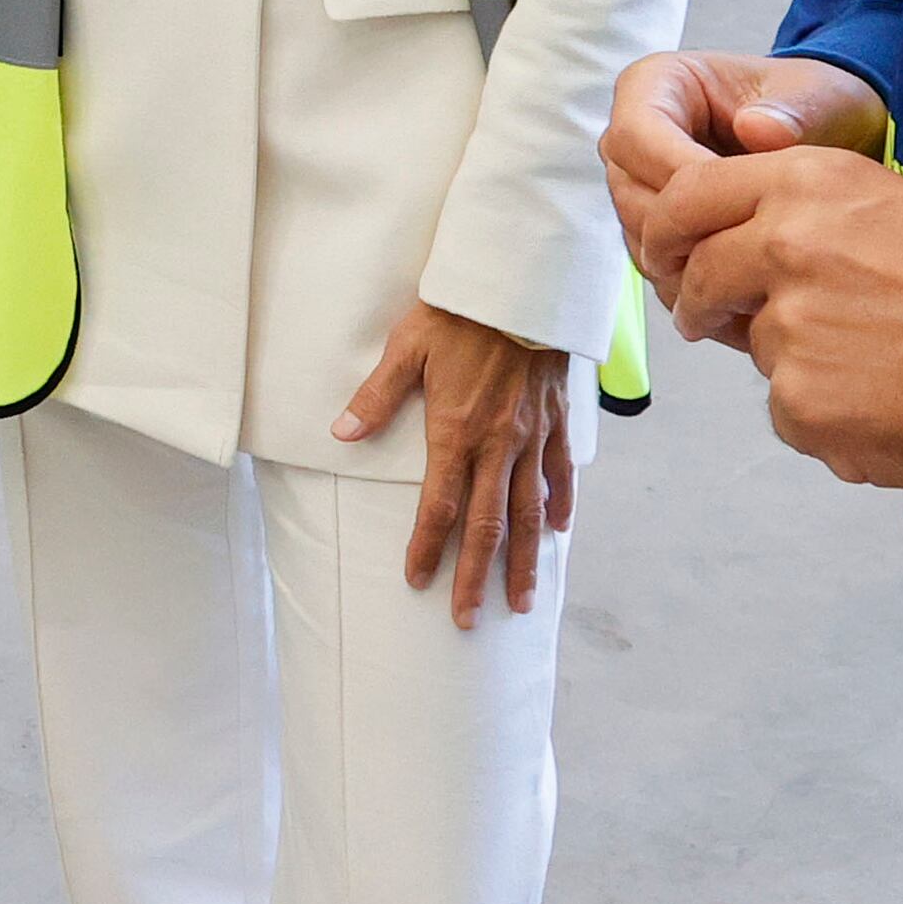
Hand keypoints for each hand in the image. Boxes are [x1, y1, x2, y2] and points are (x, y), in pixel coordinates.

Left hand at [337, 303, 577, 622]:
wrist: (523, 283)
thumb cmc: (458, 313)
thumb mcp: (407, 347)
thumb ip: (376, 396)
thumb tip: (341, 433)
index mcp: (456, 432)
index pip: (438, 507)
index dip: (426, 548)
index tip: (418, 582)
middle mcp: (499, 446)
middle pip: (486, 526)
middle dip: (476, 577)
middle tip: (469, 620)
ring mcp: (533, 438)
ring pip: (529, 513)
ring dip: (525, 561)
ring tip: (522, 603)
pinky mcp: (558, 421)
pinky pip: (561, 474)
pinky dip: (559, 507)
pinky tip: (557, 533)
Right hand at [600, 48, 887, 296]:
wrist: (824, 135)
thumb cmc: (813, 105)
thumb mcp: (819, 96)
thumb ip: (794, 110)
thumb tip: (758, 129)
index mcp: (656, 85)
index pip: (636, 136)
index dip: (680, 176)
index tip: (741, 202)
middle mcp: (636, 136)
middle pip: (631, 193)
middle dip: (689, 228)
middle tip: (753, 249)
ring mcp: (640, 185)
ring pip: (641, 236)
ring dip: (692, 262)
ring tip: (757, 273)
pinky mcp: (657, 227)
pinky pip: (661, 265)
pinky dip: (699, 283)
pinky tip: (748, 291)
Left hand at [642, 143, 902, 501]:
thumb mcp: (899, 212)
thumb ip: (815, 224)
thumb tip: (751, 257)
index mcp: (810, 184)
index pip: (688, 198)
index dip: (667, 233)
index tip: (666, 255)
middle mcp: (785, 245)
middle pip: (698, 277)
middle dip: (701, 303)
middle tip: (719, 321)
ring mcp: (789, 328)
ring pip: (758, 351)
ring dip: (798, 364)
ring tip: (886, 369)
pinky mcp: (802, 404)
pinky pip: (790, 414)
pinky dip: (829, 419)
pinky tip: (897, 410)